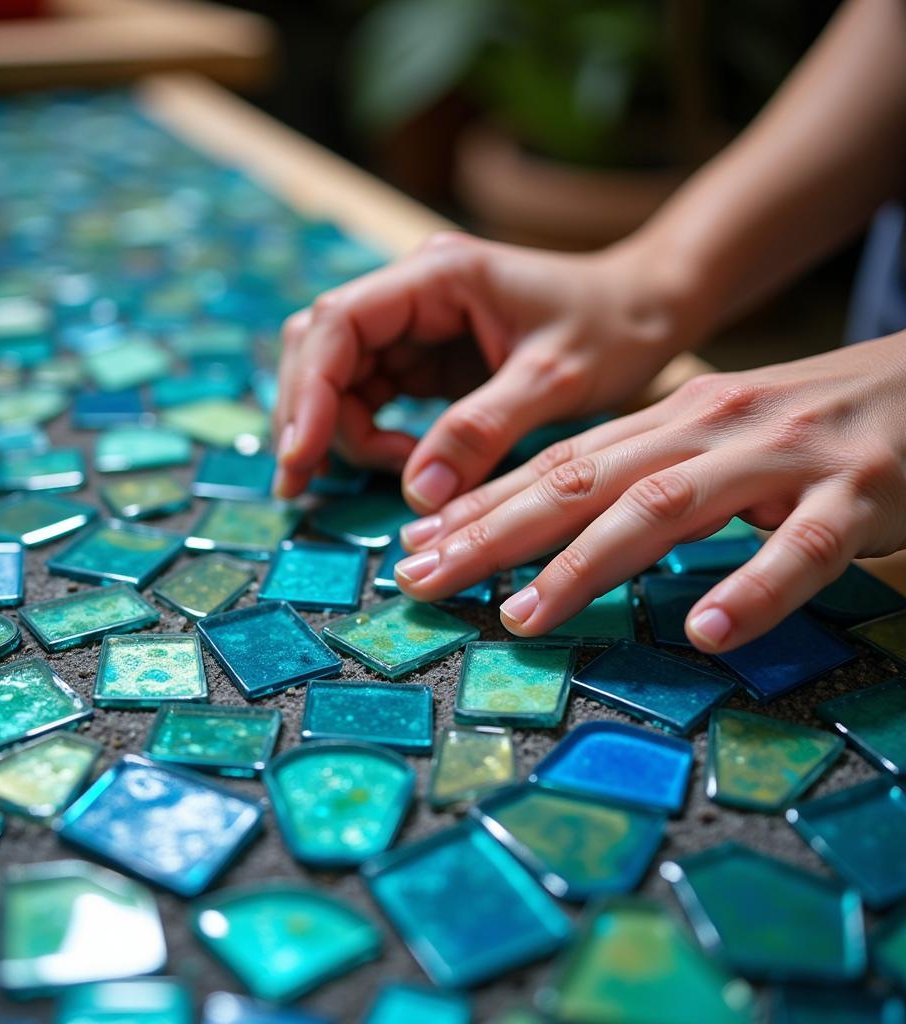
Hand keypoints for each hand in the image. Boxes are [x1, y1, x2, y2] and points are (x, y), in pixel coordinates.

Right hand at [272, 232, 706, 506]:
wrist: (649, 308)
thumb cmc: (615, 327)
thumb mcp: (556, 379)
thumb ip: (484, 430)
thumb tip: (418, 495)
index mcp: (437, 275)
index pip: (339, 323)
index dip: (310, 392)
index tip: (301, 457)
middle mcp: (414, 293)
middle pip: (321, 349)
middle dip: (308, 416)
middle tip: (302, 484)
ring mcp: (417, 326)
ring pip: (339, 376)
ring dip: (338, 430)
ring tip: (383, 477)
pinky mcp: (428, 357)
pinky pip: (373, 395)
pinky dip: (367, 433)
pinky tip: (392, 466)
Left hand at [393, 334, 905, 651]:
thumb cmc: (801, 423)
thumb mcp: (706, 437)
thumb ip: (636, 475)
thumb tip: (550, 527)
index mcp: (668, 418)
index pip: (557, 464)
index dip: (481, 505)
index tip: (414, 545)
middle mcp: (708, 429)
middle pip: (583, 482)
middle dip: (494, 534)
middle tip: (422, 580)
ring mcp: (783, 459)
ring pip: (667, 508)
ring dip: (587, 564)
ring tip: (523, 617)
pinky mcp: (860, 493)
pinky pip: (803, 549)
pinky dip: (752, 590)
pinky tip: (704, 633)